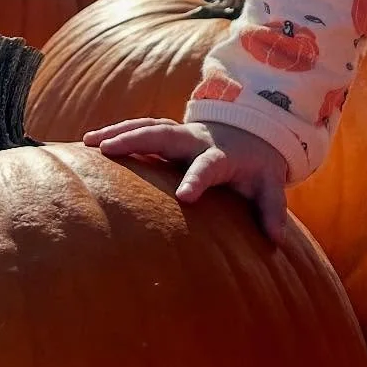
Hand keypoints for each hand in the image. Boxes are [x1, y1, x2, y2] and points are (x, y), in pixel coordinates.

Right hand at [83, 116, 289, 238]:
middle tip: (108, 150)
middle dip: (137, 140)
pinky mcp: (169, 134)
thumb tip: (276, 239)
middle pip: (166, 136)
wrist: (253, 131)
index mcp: (222, 156)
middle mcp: (196, 141)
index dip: (197, 180)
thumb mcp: (269, 184)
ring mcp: (181, 134)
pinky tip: (90, 142)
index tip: (184, 197)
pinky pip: (141, 128)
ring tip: (89, 143)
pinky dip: (117, 131)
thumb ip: (271, 208)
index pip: (209, 167)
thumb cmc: (257, 165)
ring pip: (148, 127)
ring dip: (119, 132)